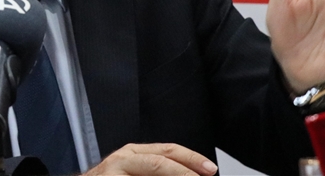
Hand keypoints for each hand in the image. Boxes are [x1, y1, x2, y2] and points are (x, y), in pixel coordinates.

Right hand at [83, 143, 217, 175]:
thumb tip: (188, 173)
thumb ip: (155, 171)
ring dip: (176, 175)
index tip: (210, 169)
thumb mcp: (134, 172)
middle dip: (186, 170)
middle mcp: (124, 158)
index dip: (191, 159)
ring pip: (153, 169)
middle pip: (160, 161)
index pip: (168, 151)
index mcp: (134, 153)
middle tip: (205, 175)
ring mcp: (114, 171)